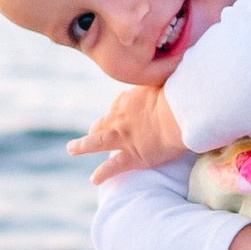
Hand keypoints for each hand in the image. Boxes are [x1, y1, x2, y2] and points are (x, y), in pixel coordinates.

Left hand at [67, 84, 186, 185]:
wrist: (179, 113)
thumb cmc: (177, 94)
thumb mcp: (165, 80)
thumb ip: (161, 80)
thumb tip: (167, 70)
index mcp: (127, 100)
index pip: (116, 105)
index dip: (117, 111)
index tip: (120, 114)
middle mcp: (120, 118)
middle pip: (101, 123)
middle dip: (95, 128)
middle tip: (91, 131)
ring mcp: (123, 138)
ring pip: (96, 142)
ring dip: (82, 146)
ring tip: (71, 148)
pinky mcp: (133, 156)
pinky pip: (112, 167)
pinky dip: (101, 174)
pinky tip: (94, 179)